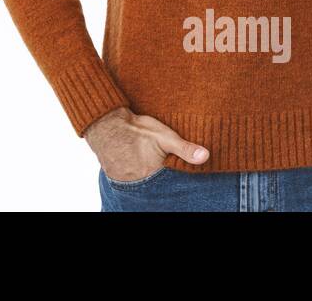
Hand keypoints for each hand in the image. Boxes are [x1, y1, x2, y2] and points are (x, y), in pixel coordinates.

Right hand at [84, 108, 209, 178]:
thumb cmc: (135, 129)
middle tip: (160, 169)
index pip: (172, 185)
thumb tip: (206, 157)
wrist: (105, 123)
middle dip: (163, 182)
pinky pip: (131, 183)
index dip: (176, 179)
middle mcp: (141, 183)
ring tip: (149, 169)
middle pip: (158, 187)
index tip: (178, 174)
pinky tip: (138, 169)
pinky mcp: (116, 178)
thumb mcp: (164, 136)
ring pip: (144, 187)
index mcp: (155, 174)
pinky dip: (136, 179)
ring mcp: (127, 182)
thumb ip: (184, 148)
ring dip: (150, 181)